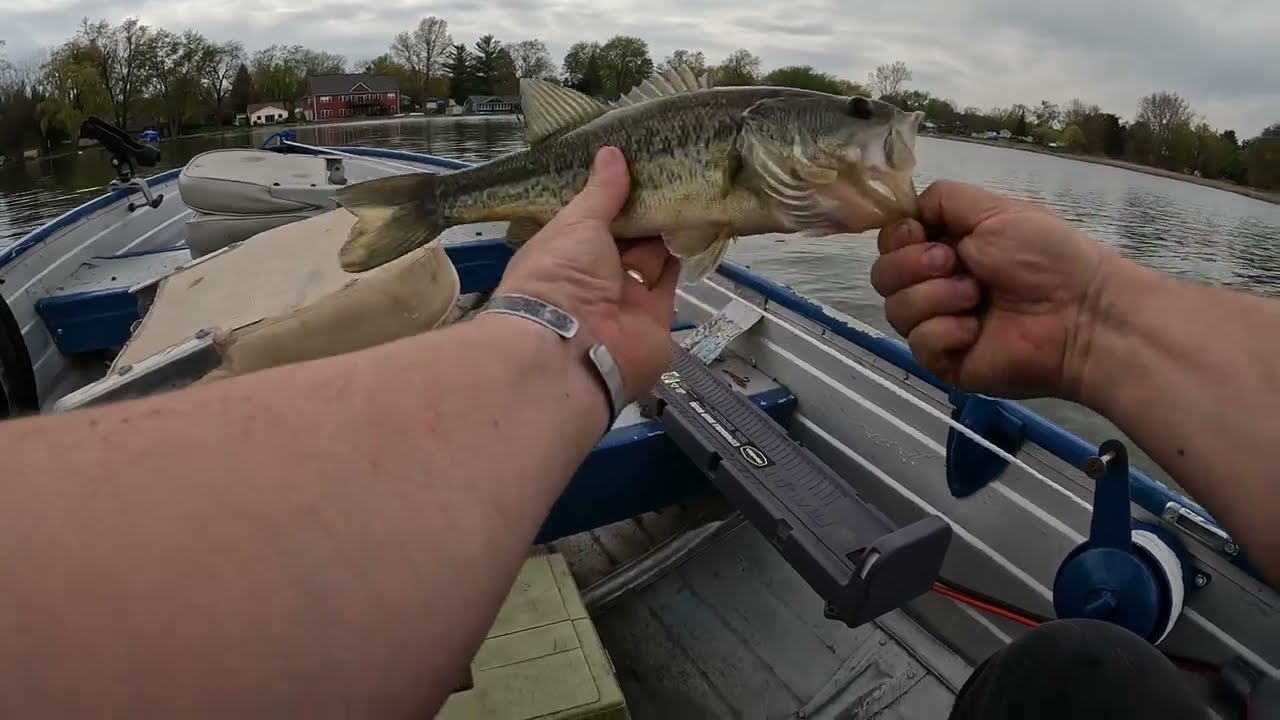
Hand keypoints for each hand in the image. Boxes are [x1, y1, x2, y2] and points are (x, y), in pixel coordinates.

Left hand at [495, 146, 678, 399]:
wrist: (575, 348)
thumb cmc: (559, 276)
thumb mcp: (577, 222)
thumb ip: (601, 191)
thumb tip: (612, 153)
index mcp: (563, 253)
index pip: (590, 220)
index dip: (612, 197)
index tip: (636, 167)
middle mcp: (592, 277)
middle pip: (624, 238)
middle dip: (644, 211)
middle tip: (670, 172)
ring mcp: (624, 299)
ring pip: (651, 256)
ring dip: (666, 229)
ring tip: (688, 188)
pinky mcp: (656, 316)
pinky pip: (671, 278)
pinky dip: (682, 254)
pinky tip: (696, 221)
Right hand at [869, 180, 1115, 400]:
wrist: (1079, 313)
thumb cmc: (1044, 256)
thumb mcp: (994, 209)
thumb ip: (942, 199)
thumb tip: (907, 210)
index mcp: (946, 248)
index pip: (891, 243)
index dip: (897, 237)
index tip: (922, 233)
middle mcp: (936, 285)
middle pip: (882, 276)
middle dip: (913, 265)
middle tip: (954, 264)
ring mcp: (938, 325)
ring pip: (895, 310)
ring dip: (935, 297)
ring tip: (976, 297)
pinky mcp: (945, 361)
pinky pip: (918, 343)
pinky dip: (945, 331)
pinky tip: (976, 330)